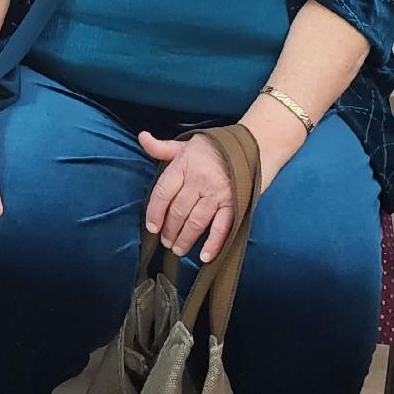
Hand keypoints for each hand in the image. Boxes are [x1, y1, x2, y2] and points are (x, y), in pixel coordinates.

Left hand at [138, 130, 233, 262]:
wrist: (251, 143)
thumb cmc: (214, 146)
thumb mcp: (185, 144)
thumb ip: (162, 147)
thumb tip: (142, 137)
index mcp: (183, 165)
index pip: (162, 192)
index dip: (154, 212)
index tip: (151, 227)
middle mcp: (199, 180)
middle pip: (178, 211)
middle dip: (169, 230)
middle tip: (165, 242)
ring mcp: (217, 193)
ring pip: (196, 221)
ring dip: (185, 239)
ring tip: (178, 249)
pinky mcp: (234, 203)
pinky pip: (222, 227)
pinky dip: (213, 243)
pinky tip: (205, 256)